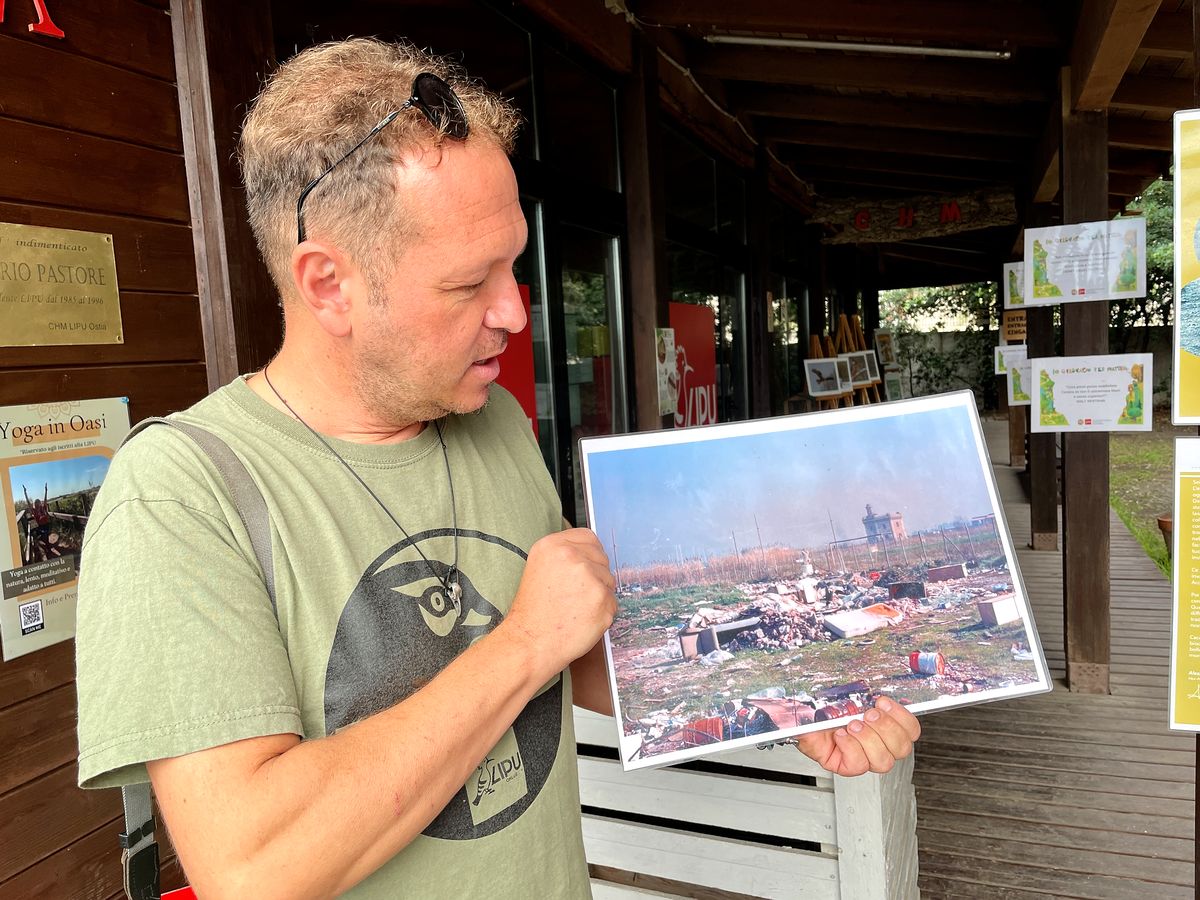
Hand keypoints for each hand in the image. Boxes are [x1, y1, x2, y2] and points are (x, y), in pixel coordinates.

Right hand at [504, 528, 616, 674]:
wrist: (530, 641)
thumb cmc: (534, 610)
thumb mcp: (539, 566)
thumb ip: (565, 553)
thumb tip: (592, 552)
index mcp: (553, 545)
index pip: (589, 537)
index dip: (588, 554)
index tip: (581, 569)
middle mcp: (573, 557)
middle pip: (602, 558)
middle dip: (594, 576)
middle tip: (573, 595)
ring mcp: (590, 578)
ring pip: (609, 581)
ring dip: (598, 594)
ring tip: (575, 608)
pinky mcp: (603, 600)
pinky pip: (612, 602)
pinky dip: (602, 612)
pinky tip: (582, 619)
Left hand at [794, 697, 920, 776]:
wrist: (800, 716)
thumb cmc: (825, 705)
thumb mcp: (847, 692)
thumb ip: (864, 688)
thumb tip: (877, 673)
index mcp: (884, 726)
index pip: (911, 730)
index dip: (903, 718)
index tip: (883, 702)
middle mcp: (878, 745)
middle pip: (902, 748)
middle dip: (886, 728)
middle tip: (868, 714)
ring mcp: (863, 758)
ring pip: (883, 761)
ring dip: (868, 739)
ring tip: (852, 724)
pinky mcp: (846, 767)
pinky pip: (858, 765)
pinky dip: (850, 747)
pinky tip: (840, 736)